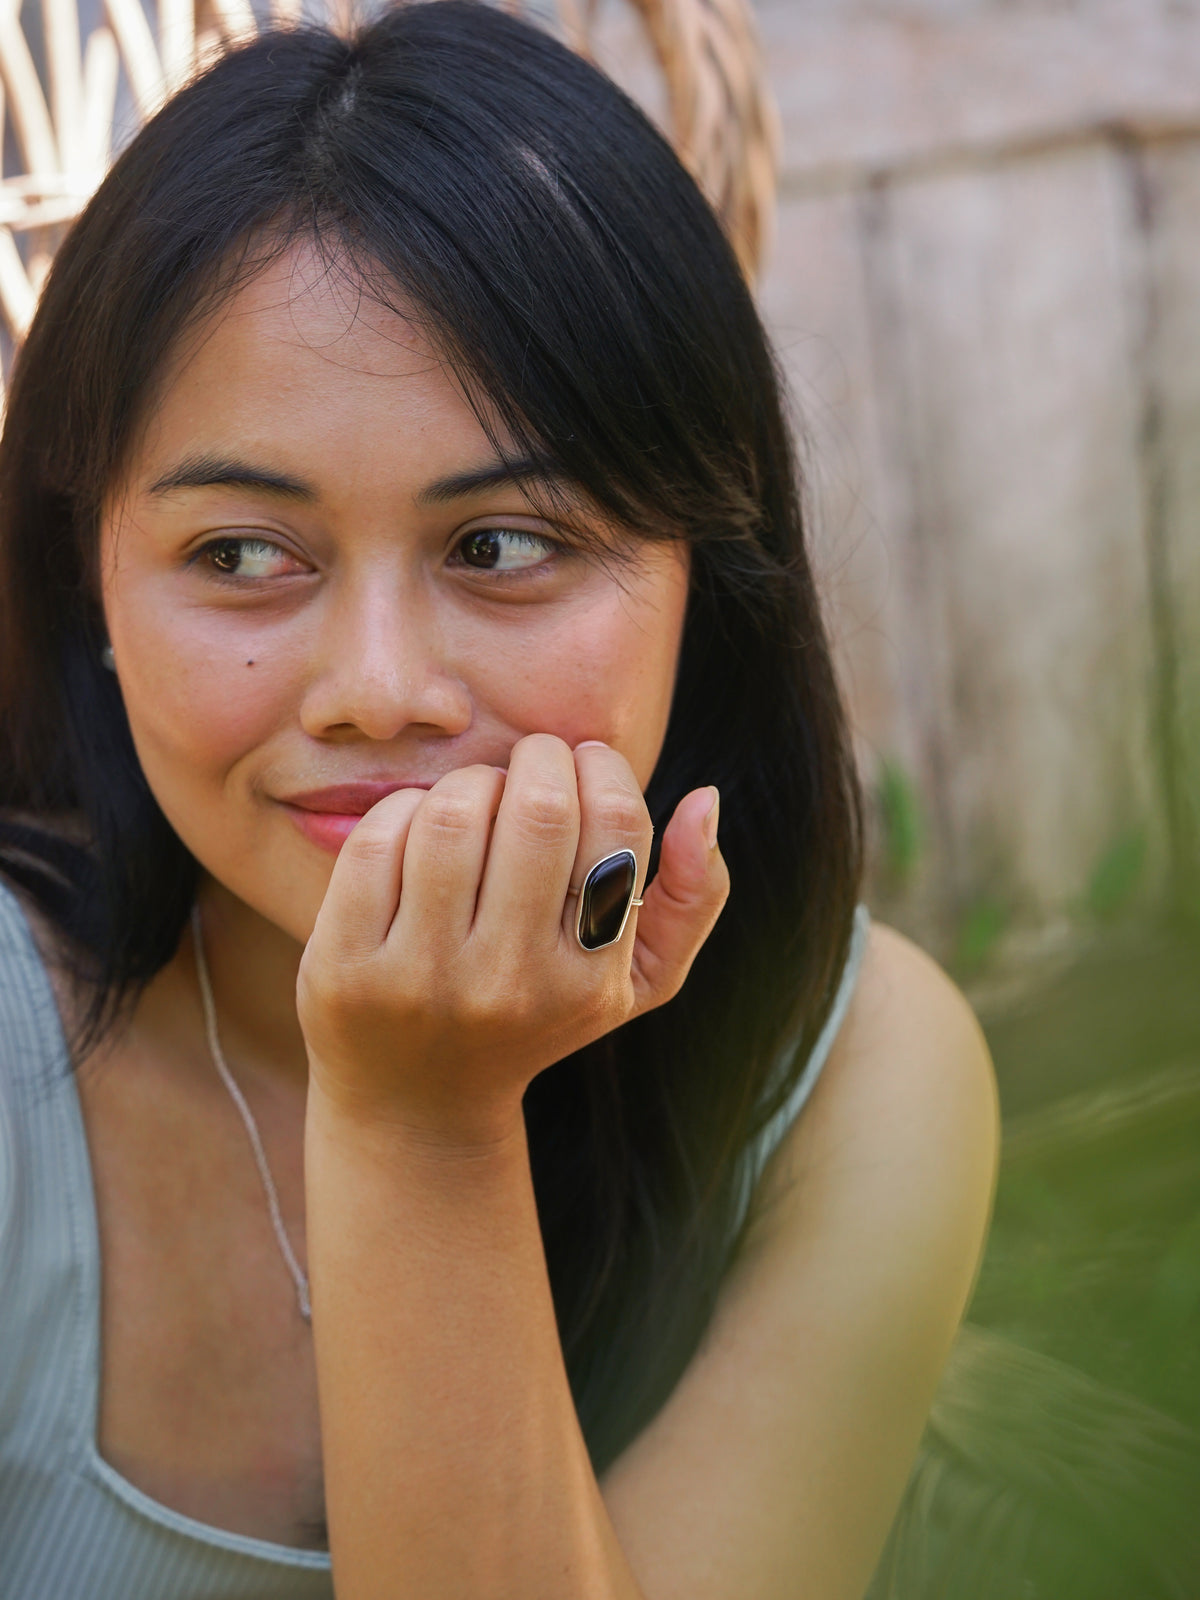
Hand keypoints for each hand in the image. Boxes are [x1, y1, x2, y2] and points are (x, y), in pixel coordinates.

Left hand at [296, 733, 727, 1145]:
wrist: (416, 1106)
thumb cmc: (537, 1017)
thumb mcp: (636, 981)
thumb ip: (695, 896)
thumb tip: (705, 799)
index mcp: (589, 980)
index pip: (615, 826)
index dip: (601, 767)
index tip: (584, 765)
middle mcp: (509, 984)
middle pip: (538, 809)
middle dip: (537, 760)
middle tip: (531, 766)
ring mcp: (422, 978)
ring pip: (453, 813)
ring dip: (470, 782)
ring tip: (477, 798)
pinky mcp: (345, 968)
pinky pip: (378, 840)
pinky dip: (404, 810)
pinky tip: (420, 829)